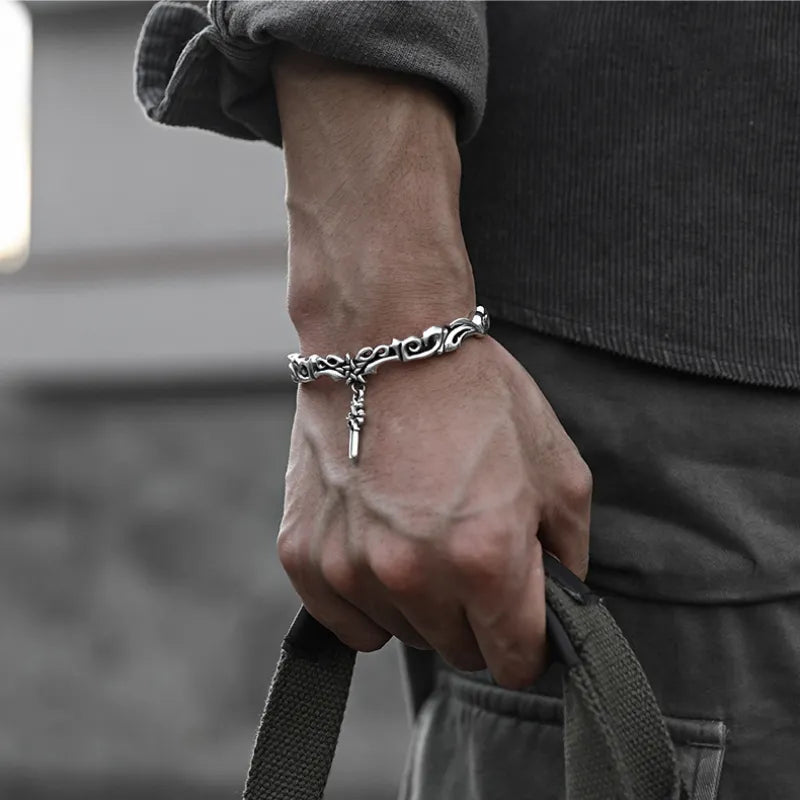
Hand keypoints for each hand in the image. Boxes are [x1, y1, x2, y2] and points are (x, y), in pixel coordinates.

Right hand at [277, 330, 591, 689]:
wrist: (385, 343)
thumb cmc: (474, 396)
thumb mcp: (559, 469)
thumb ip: (569, 555)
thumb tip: (556, 605)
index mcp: (486, 558)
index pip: (514, 662)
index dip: (526, 642)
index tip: (519, 615)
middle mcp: (414, 574)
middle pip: (458, 651)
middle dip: (473, 614)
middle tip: (468, 548)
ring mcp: (351, 567)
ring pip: (402, 634)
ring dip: (419, 601)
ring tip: (419, 529)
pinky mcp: (305, 556)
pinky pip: (348, 621)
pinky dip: (368, 596)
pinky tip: (379, 541)